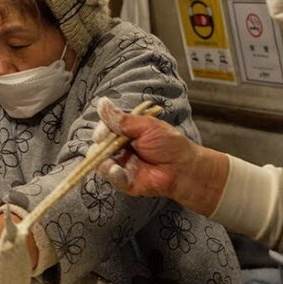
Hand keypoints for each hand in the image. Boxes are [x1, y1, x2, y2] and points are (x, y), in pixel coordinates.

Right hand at [93, 98, 229, 215]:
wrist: (183, 168)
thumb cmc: (169, 144)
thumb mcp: (146, 126)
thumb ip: (123, 119)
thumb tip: (101, 102)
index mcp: (125, 133)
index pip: (105, 129)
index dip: (101, 130)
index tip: (102, 133)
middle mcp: (121, 149)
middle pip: (99, 146)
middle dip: (100, 145)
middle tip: (106, 144)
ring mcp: (122, 165)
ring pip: (101, 162)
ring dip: (103, 160)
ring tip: (112, 159)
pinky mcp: (125, 181)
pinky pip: (112, 178)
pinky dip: (113, 173)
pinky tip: (118, 170)